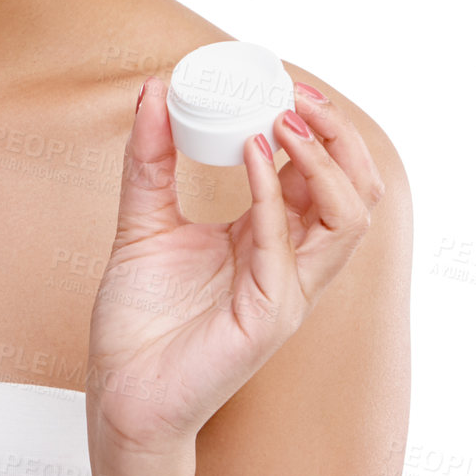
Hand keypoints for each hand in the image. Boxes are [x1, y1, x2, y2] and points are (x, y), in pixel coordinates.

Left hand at [85, 77, 385, 458]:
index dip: (316, 128)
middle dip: (338, 136)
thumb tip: (152, 91)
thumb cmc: (138, 321)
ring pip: (349, 219)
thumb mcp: (141, 221)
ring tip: (284, 118)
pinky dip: (273, 193)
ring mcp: (287, 293)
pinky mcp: (268, 318)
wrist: (119, 393)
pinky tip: (253, 153)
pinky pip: (286, 247)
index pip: (321, 177)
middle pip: (356, 192)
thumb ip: (150, 159)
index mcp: (269, 241)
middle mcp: (291, 265)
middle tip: (297, 95)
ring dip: (324, 160)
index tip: (284, 83)